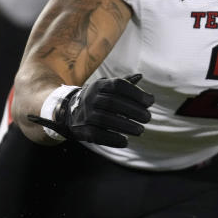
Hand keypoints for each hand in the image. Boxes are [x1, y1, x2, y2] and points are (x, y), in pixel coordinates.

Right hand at [28, 73, 153, 147]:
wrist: (66, 111)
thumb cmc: (96, 99)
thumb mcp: (106, 88)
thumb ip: (124, 83)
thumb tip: (140, 75)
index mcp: (99, 85)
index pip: (119, 86)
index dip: (136, 93)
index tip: (151, 101)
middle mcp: (90, 98)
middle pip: (114, 103)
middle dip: (134, 111)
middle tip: (148, 118)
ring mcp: (84, 114)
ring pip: (105, 119)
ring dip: (126, 126)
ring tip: (140, 130)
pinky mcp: (80, 129)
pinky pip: (96, 134)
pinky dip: (112, 139)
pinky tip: (125, 142)